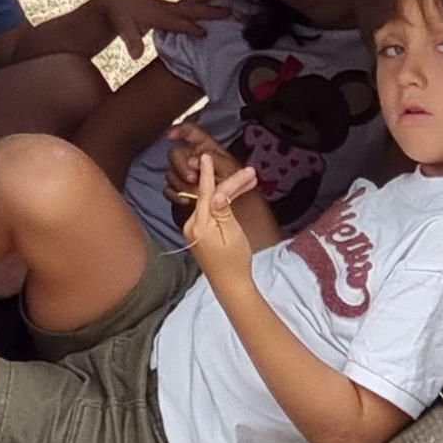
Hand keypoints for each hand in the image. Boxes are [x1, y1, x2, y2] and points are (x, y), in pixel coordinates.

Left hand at [99, 0, 229, 59]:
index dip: (188, 27)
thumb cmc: (120, 15)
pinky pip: (197, 0)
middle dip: (210, 10)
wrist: (119, 0)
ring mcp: (174, 6)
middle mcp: (169, 8)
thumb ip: (130, 40)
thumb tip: (136, 56)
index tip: (205, 33)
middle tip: (230, 11)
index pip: (176, 22)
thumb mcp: (122, 27)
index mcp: (159, 15)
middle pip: (193, 6)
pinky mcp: (176, 7)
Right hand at [164, 122, 242, 203]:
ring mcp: (184, 173)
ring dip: (179, 183)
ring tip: (195, 192)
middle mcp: (192, 158)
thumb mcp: (230, 168)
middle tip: (193, 178)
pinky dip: (175, 195)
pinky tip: (186, 200)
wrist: (234, 205)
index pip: (189, 131)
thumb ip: (214, 160)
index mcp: (205, 147)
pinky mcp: (179, 189)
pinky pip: (168, 189)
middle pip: (175, 153)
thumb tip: (192, 160)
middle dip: (181, 166)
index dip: (178, 129)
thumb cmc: (236, 183)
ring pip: (170, 173)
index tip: (170, 136)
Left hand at [183, 154, 256, 283]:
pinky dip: (222, 202)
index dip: (207, 173)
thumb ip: (222, 211)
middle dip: (230, 183)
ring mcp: (194, 229)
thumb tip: (216, 193)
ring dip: (228, 192)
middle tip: (249, 173)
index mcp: (199, 224)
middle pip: (209, 195)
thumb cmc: (235, 261)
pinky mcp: (199, 233)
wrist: (230, 285)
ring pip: (211, 202)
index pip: (205, 192)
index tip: (206, 156)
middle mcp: (192, 224)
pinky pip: (210, 211)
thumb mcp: (232, 233)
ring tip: (249, 182)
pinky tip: (234, 196)